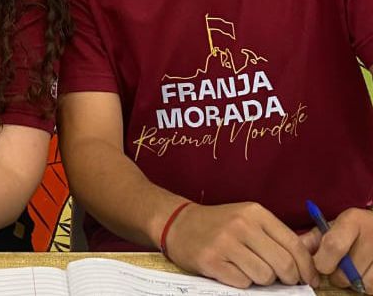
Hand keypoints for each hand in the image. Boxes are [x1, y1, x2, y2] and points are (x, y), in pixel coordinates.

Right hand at [164, 201, 318, 287]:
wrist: (178, 224)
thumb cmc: (219, 224)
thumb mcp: (249, 219)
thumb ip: (281, 234)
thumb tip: (317, 247)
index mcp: (255, 213)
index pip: (294, 245)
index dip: (307, 268)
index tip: (308, 278)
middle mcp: (241, 225)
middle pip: (284, 265)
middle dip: (288, 278)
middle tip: (280, 279)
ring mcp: (225, 243)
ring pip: (265, 277)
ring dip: (261, 280)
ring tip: (249, 269)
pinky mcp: (211, 261)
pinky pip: (243, 283)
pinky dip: (242, 282)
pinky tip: (232, 270)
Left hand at [300, 207, 372, 292]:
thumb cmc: (353, 228)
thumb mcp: (333, 227)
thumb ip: (313, 239)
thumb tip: (293, 252)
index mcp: (353, 221)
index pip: (333, 245)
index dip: (321, 261)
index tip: (317, 264)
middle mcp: (372, 237)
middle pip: (345, 272)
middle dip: (335, 274)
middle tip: (336, 267)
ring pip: (360, 284)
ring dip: (352, 282)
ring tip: (352, 269)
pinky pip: (372, 289)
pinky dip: (365, 286)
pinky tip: (364, 273)